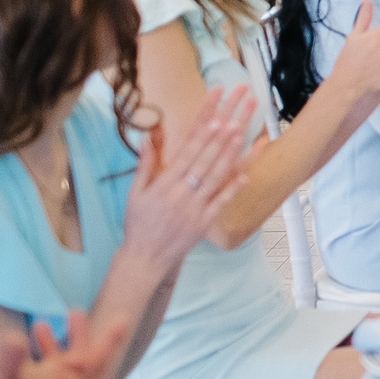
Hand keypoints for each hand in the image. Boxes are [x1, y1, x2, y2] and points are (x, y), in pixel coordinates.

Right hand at [0, 323, 110, 378]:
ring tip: (39, 326)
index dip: (103, 344)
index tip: (121, 321)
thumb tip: (17, 337)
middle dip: (76, 342)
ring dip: (51, 356)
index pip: (86, 370)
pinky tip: (27, 365)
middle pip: (75, 374)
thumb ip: (4, 368)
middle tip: (77, 314)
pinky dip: (40, 377)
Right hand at [123, 87, 254, 268]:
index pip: (185, 156)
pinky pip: (220, 203)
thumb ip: (144, 165)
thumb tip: (146, 138)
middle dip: (219, 141)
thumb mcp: (135, 194)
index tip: (213, 120)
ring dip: (228, 158)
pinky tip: (244, 174)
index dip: (200, 137)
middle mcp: (180, 196)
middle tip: (233, 121)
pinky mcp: (204, 223)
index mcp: (163, 186)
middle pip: (203, 163)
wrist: (145, 258)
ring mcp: (194, 210)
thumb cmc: (138, 223)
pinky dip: (232, 189)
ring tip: (240, 138)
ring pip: (214, 179)